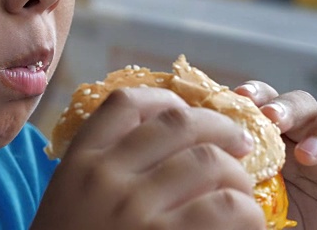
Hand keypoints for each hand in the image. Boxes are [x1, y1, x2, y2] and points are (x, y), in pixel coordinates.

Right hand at [33, 87, 264, 229]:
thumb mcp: (70, 196)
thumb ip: (103, 166)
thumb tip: (164, 143)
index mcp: (80, 160)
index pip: (125, 104)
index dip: (166, 99)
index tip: (187, 111)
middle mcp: (106, 175)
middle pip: (179, 124)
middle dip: (222, 128)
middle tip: (240, 143)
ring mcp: (135, 208)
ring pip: (210, 162)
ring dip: (238, 175)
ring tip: (241, 190)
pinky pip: (227, 208)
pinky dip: (247, 211)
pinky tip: (245, 221)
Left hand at [236, 82, 316, 229]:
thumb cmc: (281, 227)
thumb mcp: (254, 202)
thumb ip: (239, 176)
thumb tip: (208, 155)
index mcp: (276, 141)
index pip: (266, 103)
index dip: (254, 95)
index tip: (238, 97)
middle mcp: (309, 139)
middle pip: (301, 103)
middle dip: (285, 106)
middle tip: (271, 119)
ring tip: (308, 154)